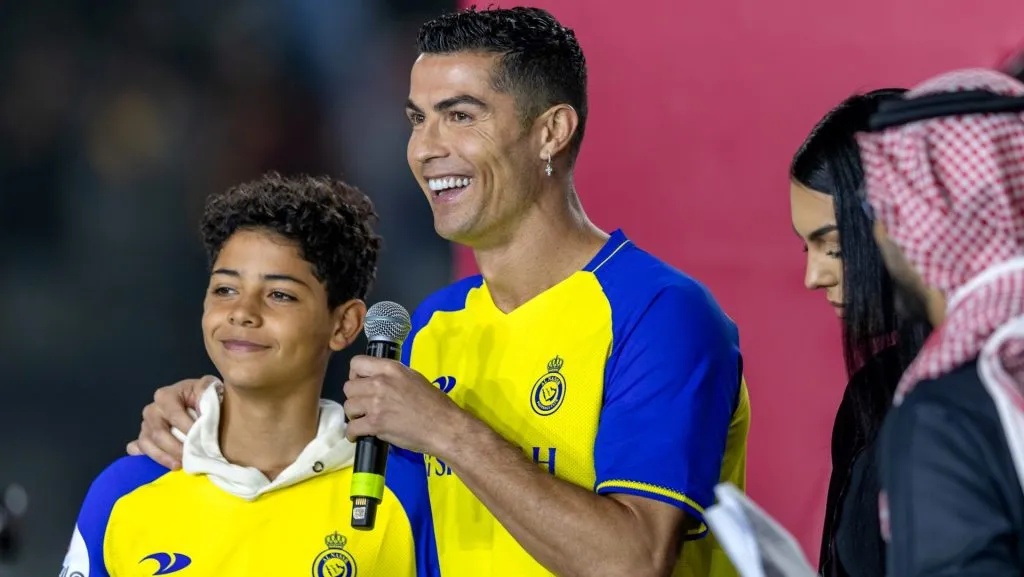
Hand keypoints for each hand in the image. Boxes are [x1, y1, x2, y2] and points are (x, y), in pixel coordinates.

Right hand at [126, 375, 216, 468]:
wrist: (199, 403)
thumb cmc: (203, 396)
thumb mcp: (209, 387)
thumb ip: (205, 390)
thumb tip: (202, 408)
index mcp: (165, 396)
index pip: (174, 415)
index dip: (187, 428)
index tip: (201, 440)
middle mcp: (152, 410)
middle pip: (159, 433)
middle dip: (175, 448)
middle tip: (191, 457)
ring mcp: (145, 425)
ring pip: (147, 444)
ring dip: (163, 457)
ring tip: (179, 465)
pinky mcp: (143, 439)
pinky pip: (139, 450)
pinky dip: (148, 458)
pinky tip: (163, 463)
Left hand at [343, 356, 466, 456]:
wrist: (443, 426)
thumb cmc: (434, 403)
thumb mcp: (413, 377)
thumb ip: (392, 375)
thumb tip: (377, 378)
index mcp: (390, 368)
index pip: (357, 363)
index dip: (355, 375)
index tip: (361, 384)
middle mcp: (380, 382)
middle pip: (348, 387)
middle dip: (354, 397)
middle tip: (363, 405)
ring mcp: (376, 403)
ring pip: (348, 406)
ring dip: (354, 415)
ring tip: (362, 420)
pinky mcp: (375, 424)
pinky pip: (351, 428)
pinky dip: (352, 434)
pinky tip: (358, 435)